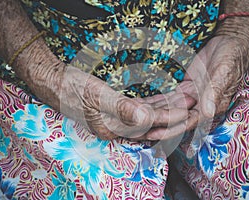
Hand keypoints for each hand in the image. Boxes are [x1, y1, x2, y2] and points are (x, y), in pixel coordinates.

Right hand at [59, 66, 196, 139]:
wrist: (55, 82)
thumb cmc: (73, 88)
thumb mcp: (96, 96)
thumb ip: (122, 108)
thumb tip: (146, 119)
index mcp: (113, 129)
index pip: (148, 124)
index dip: (168, 116)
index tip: (187, 108)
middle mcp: (117, 128)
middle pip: (152, 121)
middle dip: (173, 111)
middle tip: (192, 99)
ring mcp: (118, 119)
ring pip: (149, 114)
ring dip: (167, 105)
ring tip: (184, 95)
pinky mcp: (117, 109)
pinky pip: (141, 108)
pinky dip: (155, 102)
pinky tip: (166, 96)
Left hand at [142, 15, 248, 139]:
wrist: (230, 42)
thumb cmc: (232, 57)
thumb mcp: (224, 73)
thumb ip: (214, 92)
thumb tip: (206, 113)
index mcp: (211, 106)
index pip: (188, 122)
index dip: (171, 129)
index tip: (154, 134)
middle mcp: (200, 105)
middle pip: (176, 119)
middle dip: (158, 125)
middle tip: (138, 130)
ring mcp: (192, 97)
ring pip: (170, 109)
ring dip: (154, 114)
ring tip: (137, 118)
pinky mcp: (185, 88)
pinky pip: (169, 97)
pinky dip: (157, 101)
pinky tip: (144, 104)